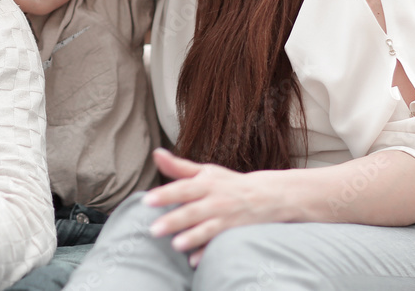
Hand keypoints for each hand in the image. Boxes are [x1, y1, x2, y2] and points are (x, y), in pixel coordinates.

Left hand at [143, 149, 288, 266]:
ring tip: (176, 245)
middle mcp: (216, 201)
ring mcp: (226, 218)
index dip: (166, 194)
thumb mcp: (206, 171)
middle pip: (192, 211)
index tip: (148, 201)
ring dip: (192, 237)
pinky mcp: (234, 233)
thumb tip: (156, 153)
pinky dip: (209, 252)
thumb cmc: (227, 183)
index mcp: (206, 184)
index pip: (183, 189)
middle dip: (174, 220)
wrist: (266, 196)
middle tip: (154, 229)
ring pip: (208, 229)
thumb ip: (179, 167)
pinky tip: (194, 260)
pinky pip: (221, 244)